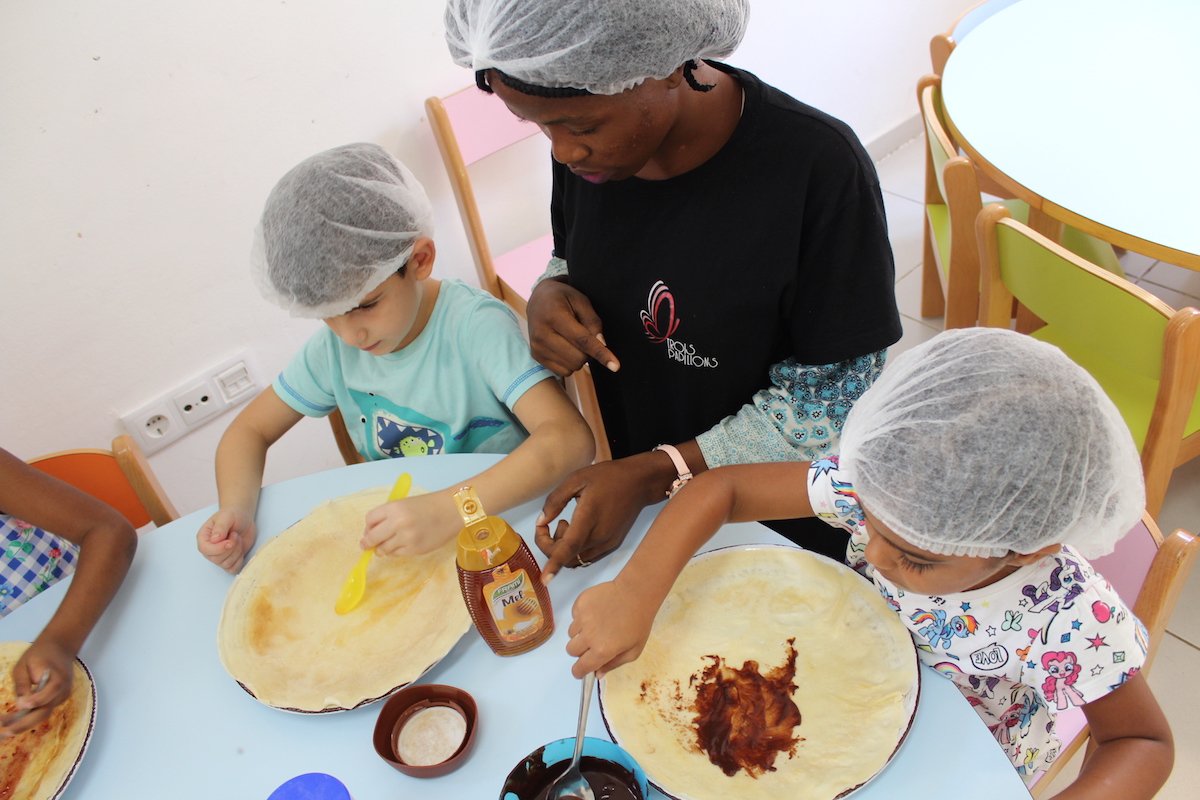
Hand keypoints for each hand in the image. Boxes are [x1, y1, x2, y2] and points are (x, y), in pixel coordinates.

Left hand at [0, 638, 74, 736]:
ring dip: (24, 724)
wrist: (59, 648)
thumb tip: (20, 704)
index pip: (48, 694)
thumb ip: (22, 684)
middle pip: (45, 711)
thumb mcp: (24, 665)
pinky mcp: (57, 700)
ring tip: (3, 730)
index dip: (35, 701)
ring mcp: (61, 697)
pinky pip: (43, 711)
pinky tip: (13, 722)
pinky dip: (29, 718)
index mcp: (58, 678)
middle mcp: (63, 691)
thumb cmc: (39, 654)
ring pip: (43, 715)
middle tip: (5, 732)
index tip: (20, 706)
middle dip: (25, 724)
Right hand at [196, 508, 255, 572]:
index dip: (218, 548)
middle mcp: (209, 549)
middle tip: (236, 535)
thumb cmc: (232, 515)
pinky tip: (240, 549)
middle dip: (231, 548)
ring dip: (237, 552)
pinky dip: (240, 560)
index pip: (205, 550)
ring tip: (237, 539)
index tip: (229, 542)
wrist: (243, 517)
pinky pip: (233, 569)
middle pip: (217, 559)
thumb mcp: (226, 517)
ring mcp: (219, 556)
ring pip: (226, 564)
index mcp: (204, 538)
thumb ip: (220, 527)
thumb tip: (215, 539)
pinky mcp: (229, 560)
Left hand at [361, 492, 459, 556]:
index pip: (369, 520)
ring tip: (388, 545)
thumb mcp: (405, 504)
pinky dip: (396, 551)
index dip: (368, 527)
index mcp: (393, 507)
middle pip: (372, 537)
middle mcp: (397, 523)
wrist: (452, 510)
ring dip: (382, 549)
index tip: (369, 531)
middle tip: (367, 545)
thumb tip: (371, 535)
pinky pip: (397, 554)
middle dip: (368, 543)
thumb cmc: (429, 505)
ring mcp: (406, 538)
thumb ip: (388, 516)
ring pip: (383, 549)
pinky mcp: (415, 550)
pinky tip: (402, 545)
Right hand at [526, 280, 618, 375]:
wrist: (538, 300)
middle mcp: (542, 334)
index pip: (582, 340)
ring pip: (572, 367)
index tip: (615, 366)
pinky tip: (565, 348)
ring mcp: (537, 347)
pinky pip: (563, 372)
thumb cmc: (563, 298)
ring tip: (572, 340)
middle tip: (584, 336)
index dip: (601, 353)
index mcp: (554, 316)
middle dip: (588, 352)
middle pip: (578, 357)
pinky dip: (570, 363)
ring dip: (579, 358)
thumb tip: (602, 344)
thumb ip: (593, 322)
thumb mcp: (581, 301)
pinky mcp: (536, 356)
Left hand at [535, 454, 667, 580]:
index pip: (569, 547)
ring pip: (577, 560)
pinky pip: (587, 556)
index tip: (544, 579)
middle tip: (554, 521)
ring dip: (563, 549)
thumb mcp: (576, 479)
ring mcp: (607, 543)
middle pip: (567, 557)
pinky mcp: (612, 545)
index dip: (554, 564)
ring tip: (568, 524)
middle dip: (551, 545)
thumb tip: (541, 522)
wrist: (639, 483)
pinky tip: (578, 529)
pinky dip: (575, 550)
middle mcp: (599, 536)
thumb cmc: (607, 477)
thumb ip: (555, 501)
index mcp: (589, 518)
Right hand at [566, 579, 657, 677]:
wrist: (636, 593)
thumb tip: (597, 674)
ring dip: (580, 633)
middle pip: (571, 650)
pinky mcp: (580, 603)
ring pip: (571, 633)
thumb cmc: (639, 623)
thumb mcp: (633, 651)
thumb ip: (614, 664)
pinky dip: (581, 617)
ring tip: (596, 624)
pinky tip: (596, 611)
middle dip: (580, 651)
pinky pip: (574, 616)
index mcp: (602, 651)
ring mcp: (582, 618)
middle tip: (593, 643)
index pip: (580, 668)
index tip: (581, 670)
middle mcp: (588, 636)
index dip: (579, 671)